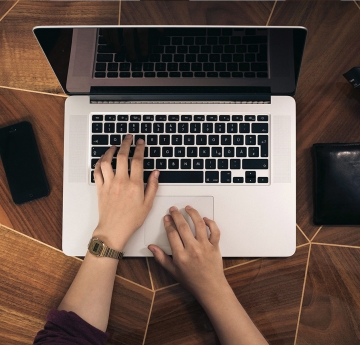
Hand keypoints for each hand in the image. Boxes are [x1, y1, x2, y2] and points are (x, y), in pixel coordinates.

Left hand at [92, 134, 158, 250]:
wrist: (114, 230)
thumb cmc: (131, 219)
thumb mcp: (148, 204)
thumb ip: (153, 186)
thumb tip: (156, 173)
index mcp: (135, 185)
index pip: (137, 160)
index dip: (139, 148)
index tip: (140, 142)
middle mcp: (121, 181)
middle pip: (122, 156)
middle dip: (126, 143)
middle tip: (128, 138)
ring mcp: (109, 184)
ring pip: (107, 161)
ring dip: (110, 151)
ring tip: (114, 146)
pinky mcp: (100, 188)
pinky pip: (97, 171)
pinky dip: (99, 163)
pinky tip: (103, 160)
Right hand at [148, 206, 227, 301]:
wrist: (210, 288)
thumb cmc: (192, 281)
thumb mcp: (173, 271)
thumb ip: (161, 258)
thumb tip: (151, 248)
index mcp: (181, 256)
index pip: (172, 234)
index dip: (168, 223)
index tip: (166, 218)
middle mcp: (193, 249)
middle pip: (183, 226)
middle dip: (176, 215)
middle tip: (173, 209)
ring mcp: (205, 247)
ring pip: (199, 224)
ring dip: (193, 214)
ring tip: (188, 208)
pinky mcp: (215, 246)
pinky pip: (214, 231)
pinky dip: (210, 223)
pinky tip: (205, 219)